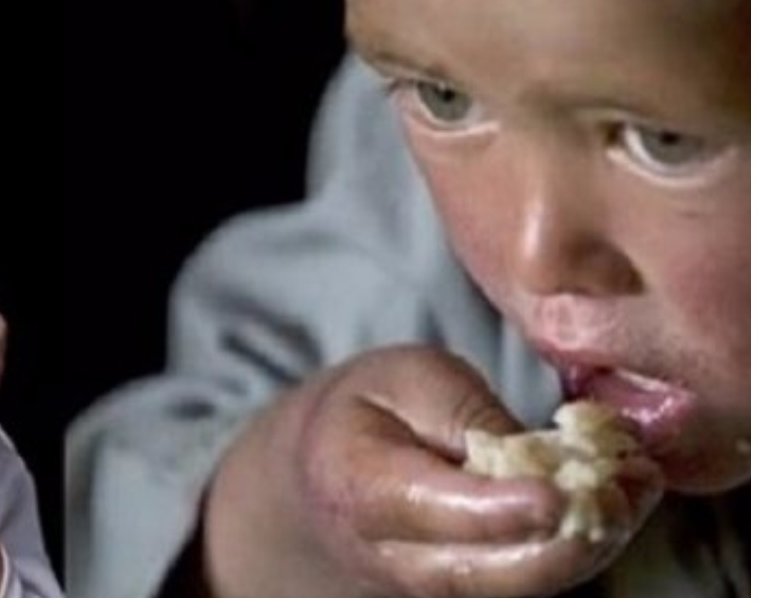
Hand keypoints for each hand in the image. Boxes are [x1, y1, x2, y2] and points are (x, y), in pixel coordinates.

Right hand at [204, 346, 662, 595]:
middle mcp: (390, 557)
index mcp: (359, 486)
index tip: (558, 494)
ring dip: (588, 545)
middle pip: (485, 572)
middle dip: (567, 539)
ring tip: (637, 486)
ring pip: (516, 588)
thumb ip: (466, 413)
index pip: (433, 510)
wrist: (322, 471)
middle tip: (624, 488)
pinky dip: (579, 548)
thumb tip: (539, 455)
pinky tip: (618, 501)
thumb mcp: (405, 378)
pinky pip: (527, 585)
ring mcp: (426, 588)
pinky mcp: (463, 594)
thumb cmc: (367, 411)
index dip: (499, 510)